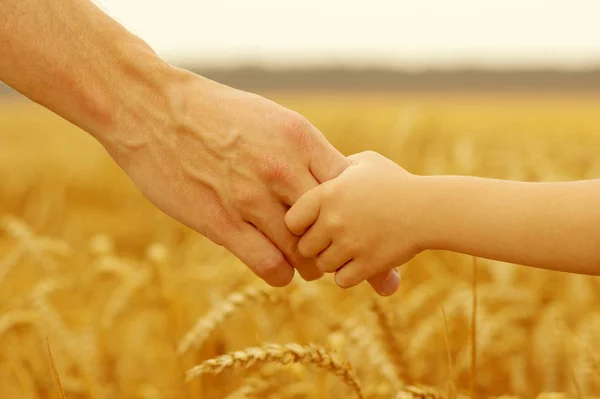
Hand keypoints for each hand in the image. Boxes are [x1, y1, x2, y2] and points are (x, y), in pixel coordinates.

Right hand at [102, 72, 399, 294]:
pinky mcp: (221, 223)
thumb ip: (303, 153)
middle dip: (344, 249)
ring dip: (310, 265)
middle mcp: (283, 169)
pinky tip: (278, 269)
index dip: (361, 218)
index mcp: (301, 140)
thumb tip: (331, 183)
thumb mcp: (270, 120)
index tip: (365, 235)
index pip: (352, 191)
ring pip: (306, 253)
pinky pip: (271, 266)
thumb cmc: (214, 114)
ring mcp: (252, 197)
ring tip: (306, 264)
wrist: (150, 108)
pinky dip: (281, 274)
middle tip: (344, 260)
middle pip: (336, 226)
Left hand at [285, 151, 422, 292]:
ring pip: (322, 265)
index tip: (313, 224)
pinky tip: (360, 261)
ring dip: (333, 261)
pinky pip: (342, 279)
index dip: (300, 225)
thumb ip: (335, 167)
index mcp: (327, 194)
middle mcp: (333, 220)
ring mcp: (350, 245)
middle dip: (316, 246)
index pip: (291, 221)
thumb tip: (313, 169)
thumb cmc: (395, 182)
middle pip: (305, 247)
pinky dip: (349, 274)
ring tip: (349, 249)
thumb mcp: (364, 163)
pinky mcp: (367, 265)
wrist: (429, 208)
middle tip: (331, 241)